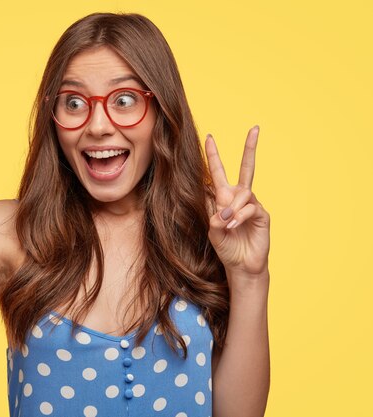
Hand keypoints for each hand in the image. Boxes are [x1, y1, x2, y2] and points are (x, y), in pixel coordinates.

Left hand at [205, 126, 269, 280]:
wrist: (241, 265)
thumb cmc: (226, 248)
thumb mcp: (213, 231)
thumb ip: (214, 216)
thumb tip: (223, 207)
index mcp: (223, 198)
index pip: (218, 173)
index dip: (214, 156)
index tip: (209, 138)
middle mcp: (239, 198)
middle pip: (246, 168)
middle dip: (250, 148)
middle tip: (255, 128)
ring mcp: (252, 205)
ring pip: (243, 192)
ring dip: (232, 207)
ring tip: (226, 222)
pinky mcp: (262, 215)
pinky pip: (250, 208)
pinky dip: (239, 215)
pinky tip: (233, 224)